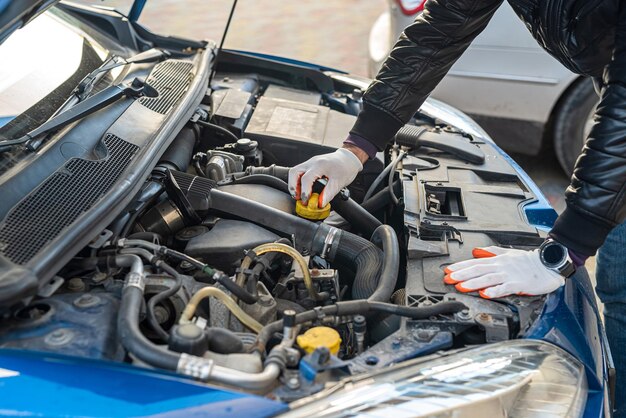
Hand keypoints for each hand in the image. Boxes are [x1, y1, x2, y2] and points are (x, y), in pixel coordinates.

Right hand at [288, 147, 362, 206]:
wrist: (349, 158)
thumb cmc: (346, 168)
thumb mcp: (339, 183)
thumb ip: (328, 194)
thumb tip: (319, 204)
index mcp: (320, 165)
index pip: (306, 179)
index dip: (304, 191)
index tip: (306, 201)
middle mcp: (312, 162)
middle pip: (294, 173)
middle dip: (293, 187)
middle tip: (297, 198)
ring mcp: (310, 162)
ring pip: (294, 171)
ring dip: (294, 184)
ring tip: (298, 195)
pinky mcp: (310, 164)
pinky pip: (299, 171)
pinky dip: (297, 181)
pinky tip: (302, 188)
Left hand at [443, 246, 564, 298]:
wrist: (550, 265)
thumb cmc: (530, 261)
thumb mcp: (508, 253)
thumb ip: (491, 252)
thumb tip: (476, 251)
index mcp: (498, 260)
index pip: (475, 262)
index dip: (460, 266)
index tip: (448, 270)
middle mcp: (501, 266)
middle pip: (478, 269)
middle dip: (461, 274)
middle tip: (448, 279)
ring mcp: (509, 275)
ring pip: (487, 278)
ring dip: (472, 283)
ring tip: (460, 286)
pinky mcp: (519, 284)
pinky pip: (504, 288)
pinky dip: (493, 290)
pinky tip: (484, 293)